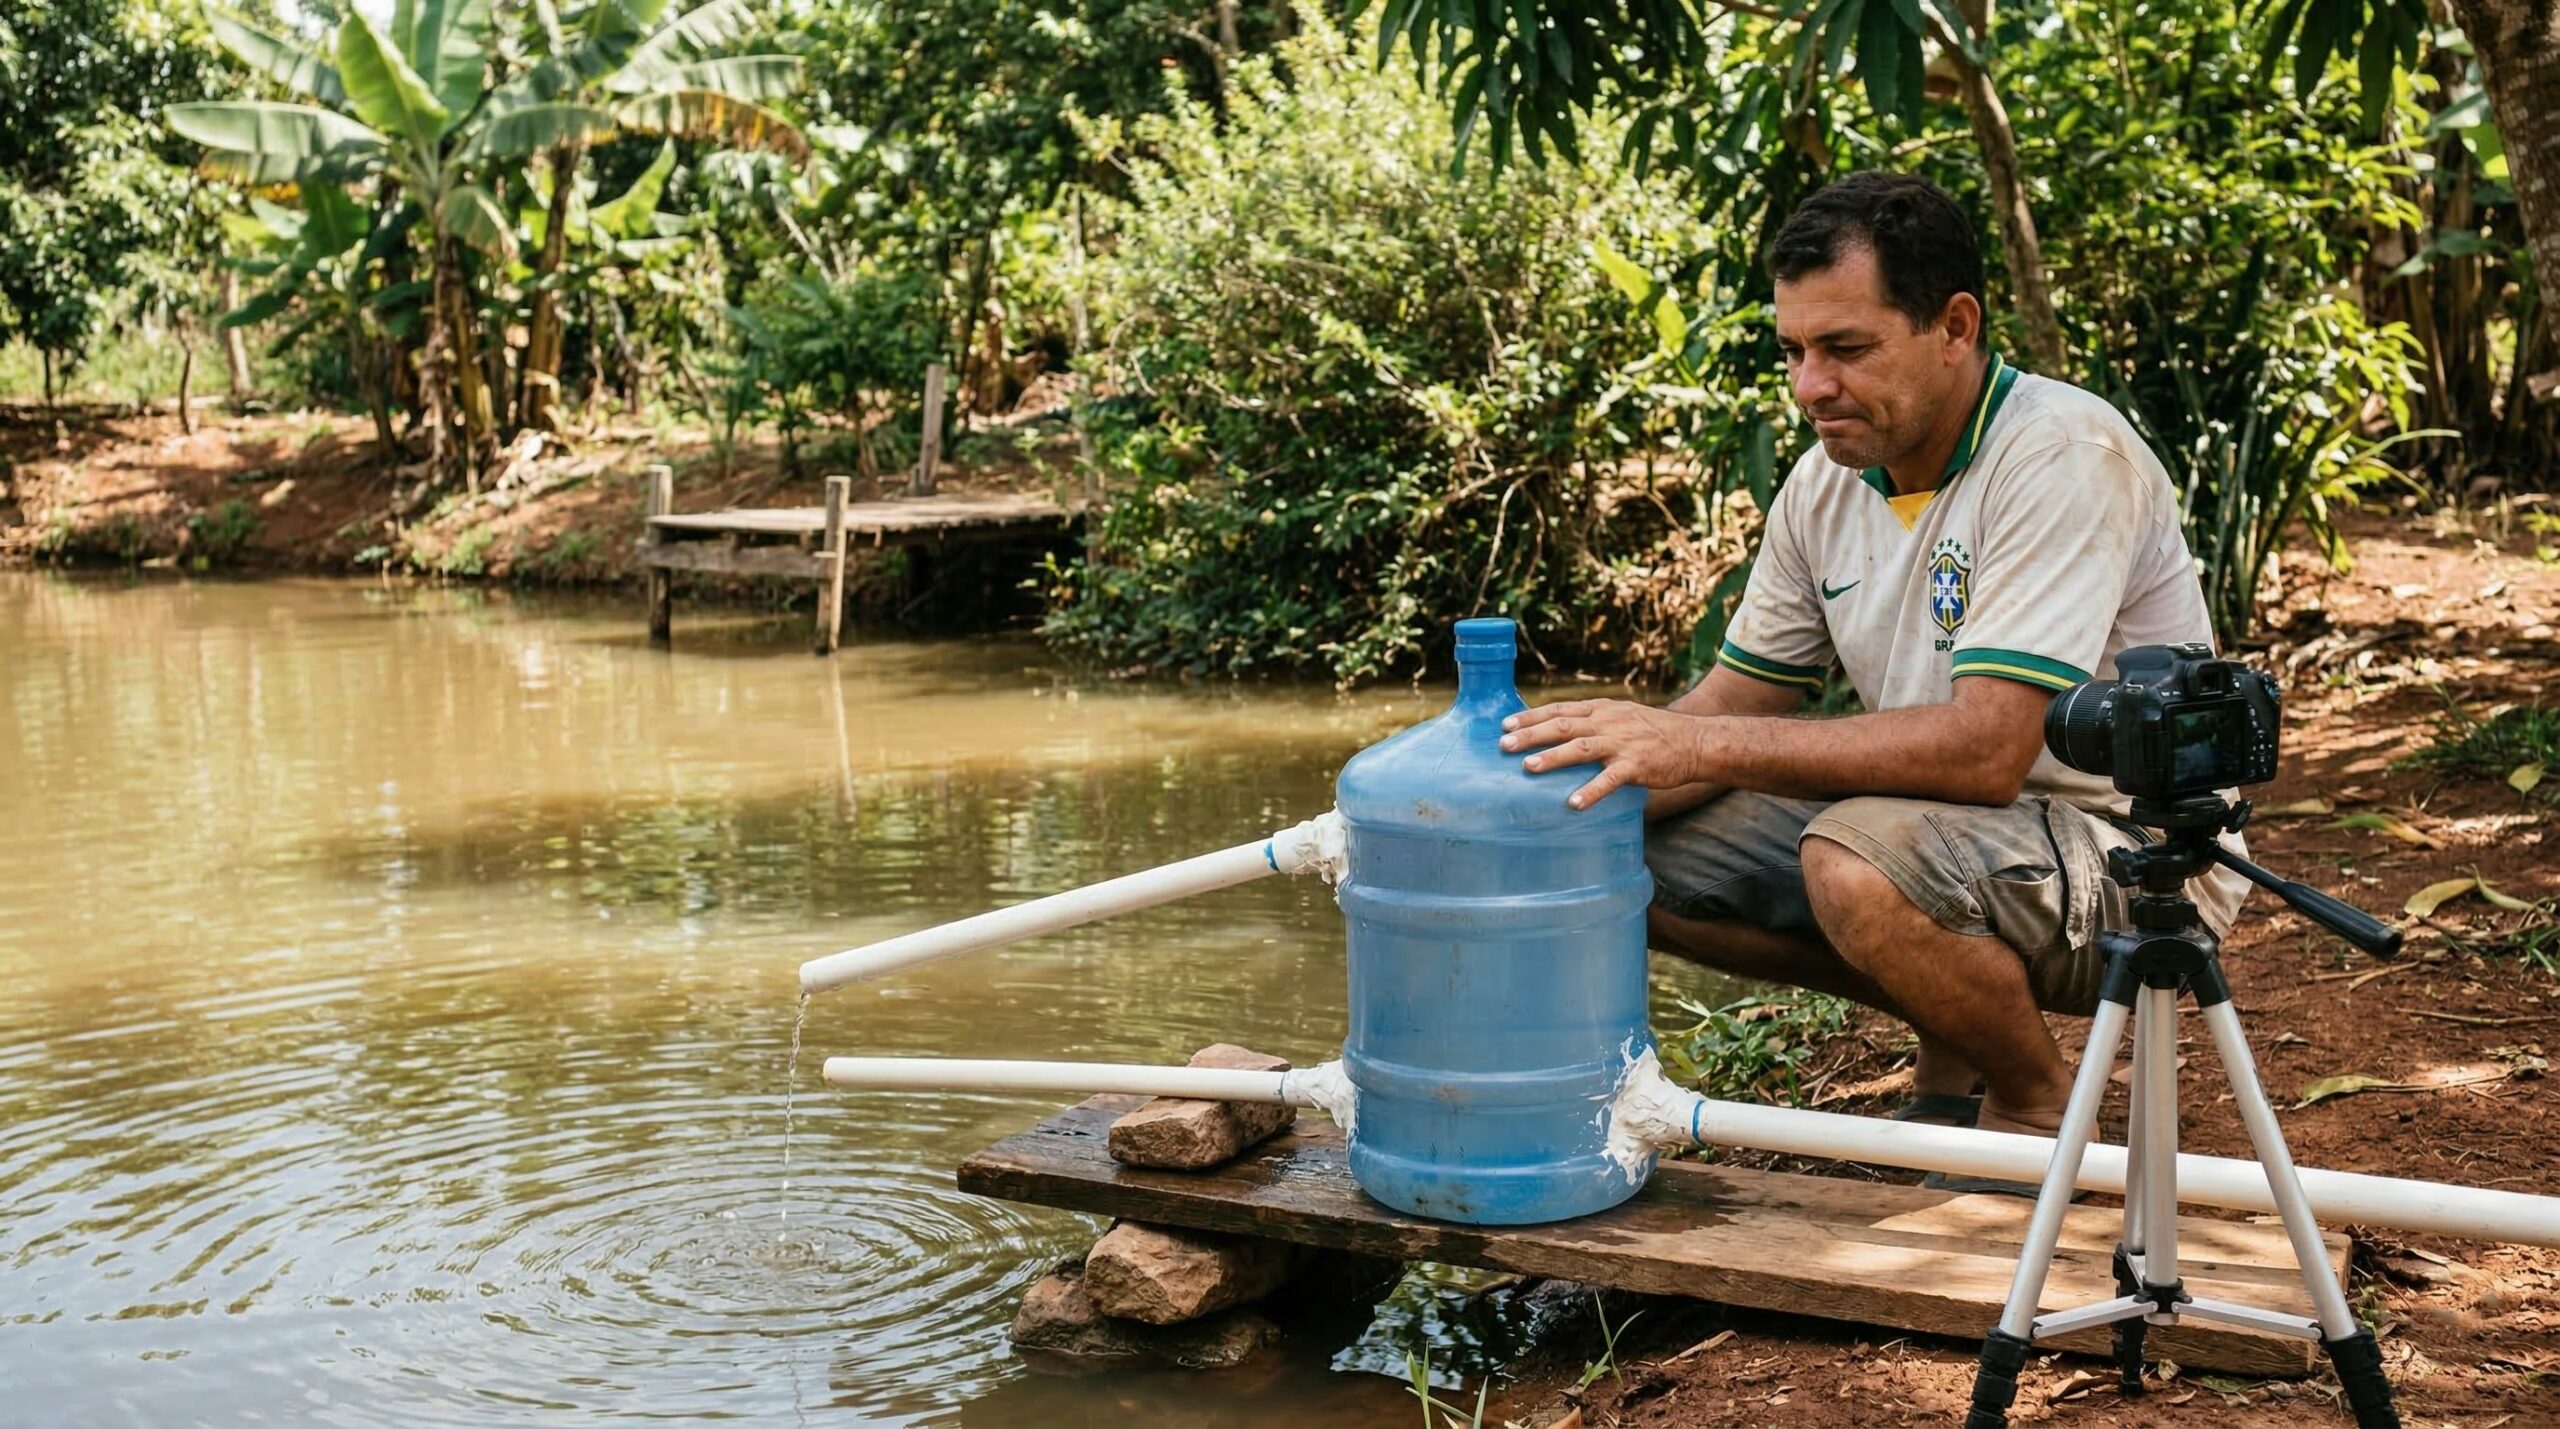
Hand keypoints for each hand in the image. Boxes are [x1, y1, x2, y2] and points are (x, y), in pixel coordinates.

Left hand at [1499, 699, 1708, 809]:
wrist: (1695, 741)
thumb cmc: (1654, 732)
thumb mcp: (1621, 716)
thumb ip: (1593, 721)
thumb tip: (1557, 731)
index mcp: (1602, 710)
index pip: (1560, 710)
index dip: (1531, 716)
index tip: (1505, 725)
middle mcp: (1609, 722)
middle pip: (1563, 726)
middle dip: (1531, 735)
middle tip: (1503, 745)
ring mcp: (1623, 744)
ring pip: (1582, 748)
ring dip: (1553, 758)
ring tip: (1528, 768)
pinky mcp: (1637, 766)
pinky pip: (1610, 780)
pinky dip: (1590, 791)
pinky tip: (1573, 804)